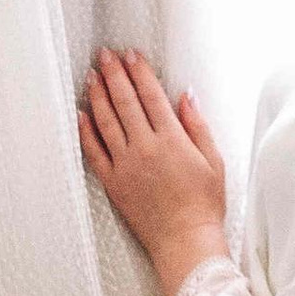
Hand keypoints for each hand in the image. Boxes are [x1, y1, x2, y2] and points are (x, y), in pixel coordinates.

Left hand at [78, 47, 228, 295]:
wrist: (185, 241)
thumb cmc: (205, 203)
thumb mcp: (214, 160)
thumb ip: (197, 125)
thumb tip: (185, 94)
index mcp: (172, 140)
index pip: (151, 96)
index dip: (139, 72)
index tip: (131, 54)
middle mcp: (145, 148)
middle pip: (125, 102)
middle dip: (114, 75)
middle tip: (104, 55)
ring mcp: (126, 165)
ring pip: (106, 122)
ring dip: (97, 96)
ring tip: (91, 76)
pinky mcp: (113, 183)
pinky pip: (94, 152)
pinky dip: (86, 131)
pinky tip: (81, 114)